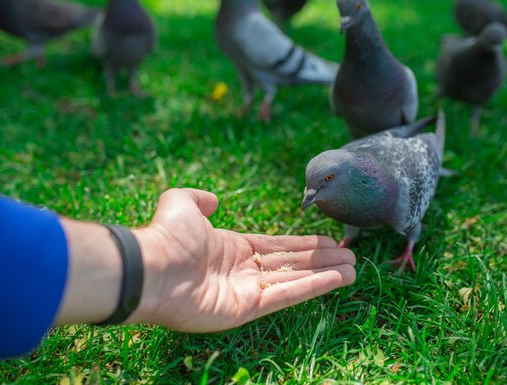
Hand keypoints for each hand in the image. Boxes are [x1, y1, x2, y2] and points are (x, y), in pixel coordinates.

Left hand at [132, 188, 355, 331]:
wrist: (152, 269)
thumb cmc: (167, 237)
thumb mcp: (180, 203)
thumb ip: (197, 198)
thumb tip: (213, 200)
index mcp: (231, 247)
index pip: (276, 246)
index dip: (303, 244)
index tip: (327, 241)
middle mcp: (243, 269)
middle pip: (291, 263)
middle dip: (321, 259)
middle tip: (349, 254)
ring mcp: (246, 290)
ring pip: (295, 279)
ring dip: (325, 274)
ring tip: (354, 268)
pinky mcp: (248, 309)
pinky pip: (287, 296)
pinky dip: (314, 287)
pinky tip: (337, 279)